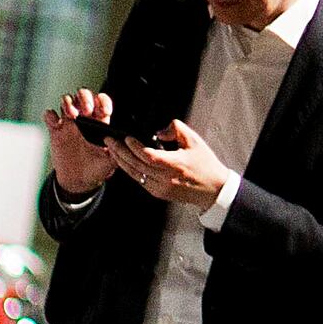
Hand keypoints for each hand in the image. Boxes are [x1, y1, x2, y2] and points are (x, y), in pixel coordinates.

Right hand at [47, 89, 118, 194]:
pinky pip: (49, 115)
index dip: (103, 101)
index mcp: (99, 121)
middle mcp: (84, 118)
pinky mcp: (56, 131)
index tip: (105, 111)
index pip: (101, 101)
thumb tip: (124, 140)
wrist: (79, 181)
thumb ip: (118, 149)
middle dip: (84, 98)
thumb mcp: (112, 160)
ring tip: (71, 115)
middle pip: (82, 94)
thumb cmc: (97, 169)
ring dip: (68, 103)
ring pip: (66, 100)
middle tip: (86, 110)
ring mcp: (69, 124)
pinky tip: (55, 123)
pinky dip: (50, 115)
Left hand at [111, 116, 231, 212]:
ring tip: (111, 149)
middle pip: (137, 164)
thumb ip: (177, 130)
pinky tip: (123, 161)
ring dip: (121, 161)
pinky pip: (139, 180)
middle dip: (121, 151)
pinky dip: (130, 170)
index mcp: (176, 165)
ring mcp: (160, 188)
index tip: (126, 137)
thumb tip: (158, 131)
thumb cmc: (205, 164)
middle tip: (110, 140)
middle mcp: (166, 178)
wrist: (213, 189)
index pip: (149, 156)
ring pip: (135, 174)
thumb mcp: (195, 141)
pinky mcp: (157, 193)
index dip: (135, 147)